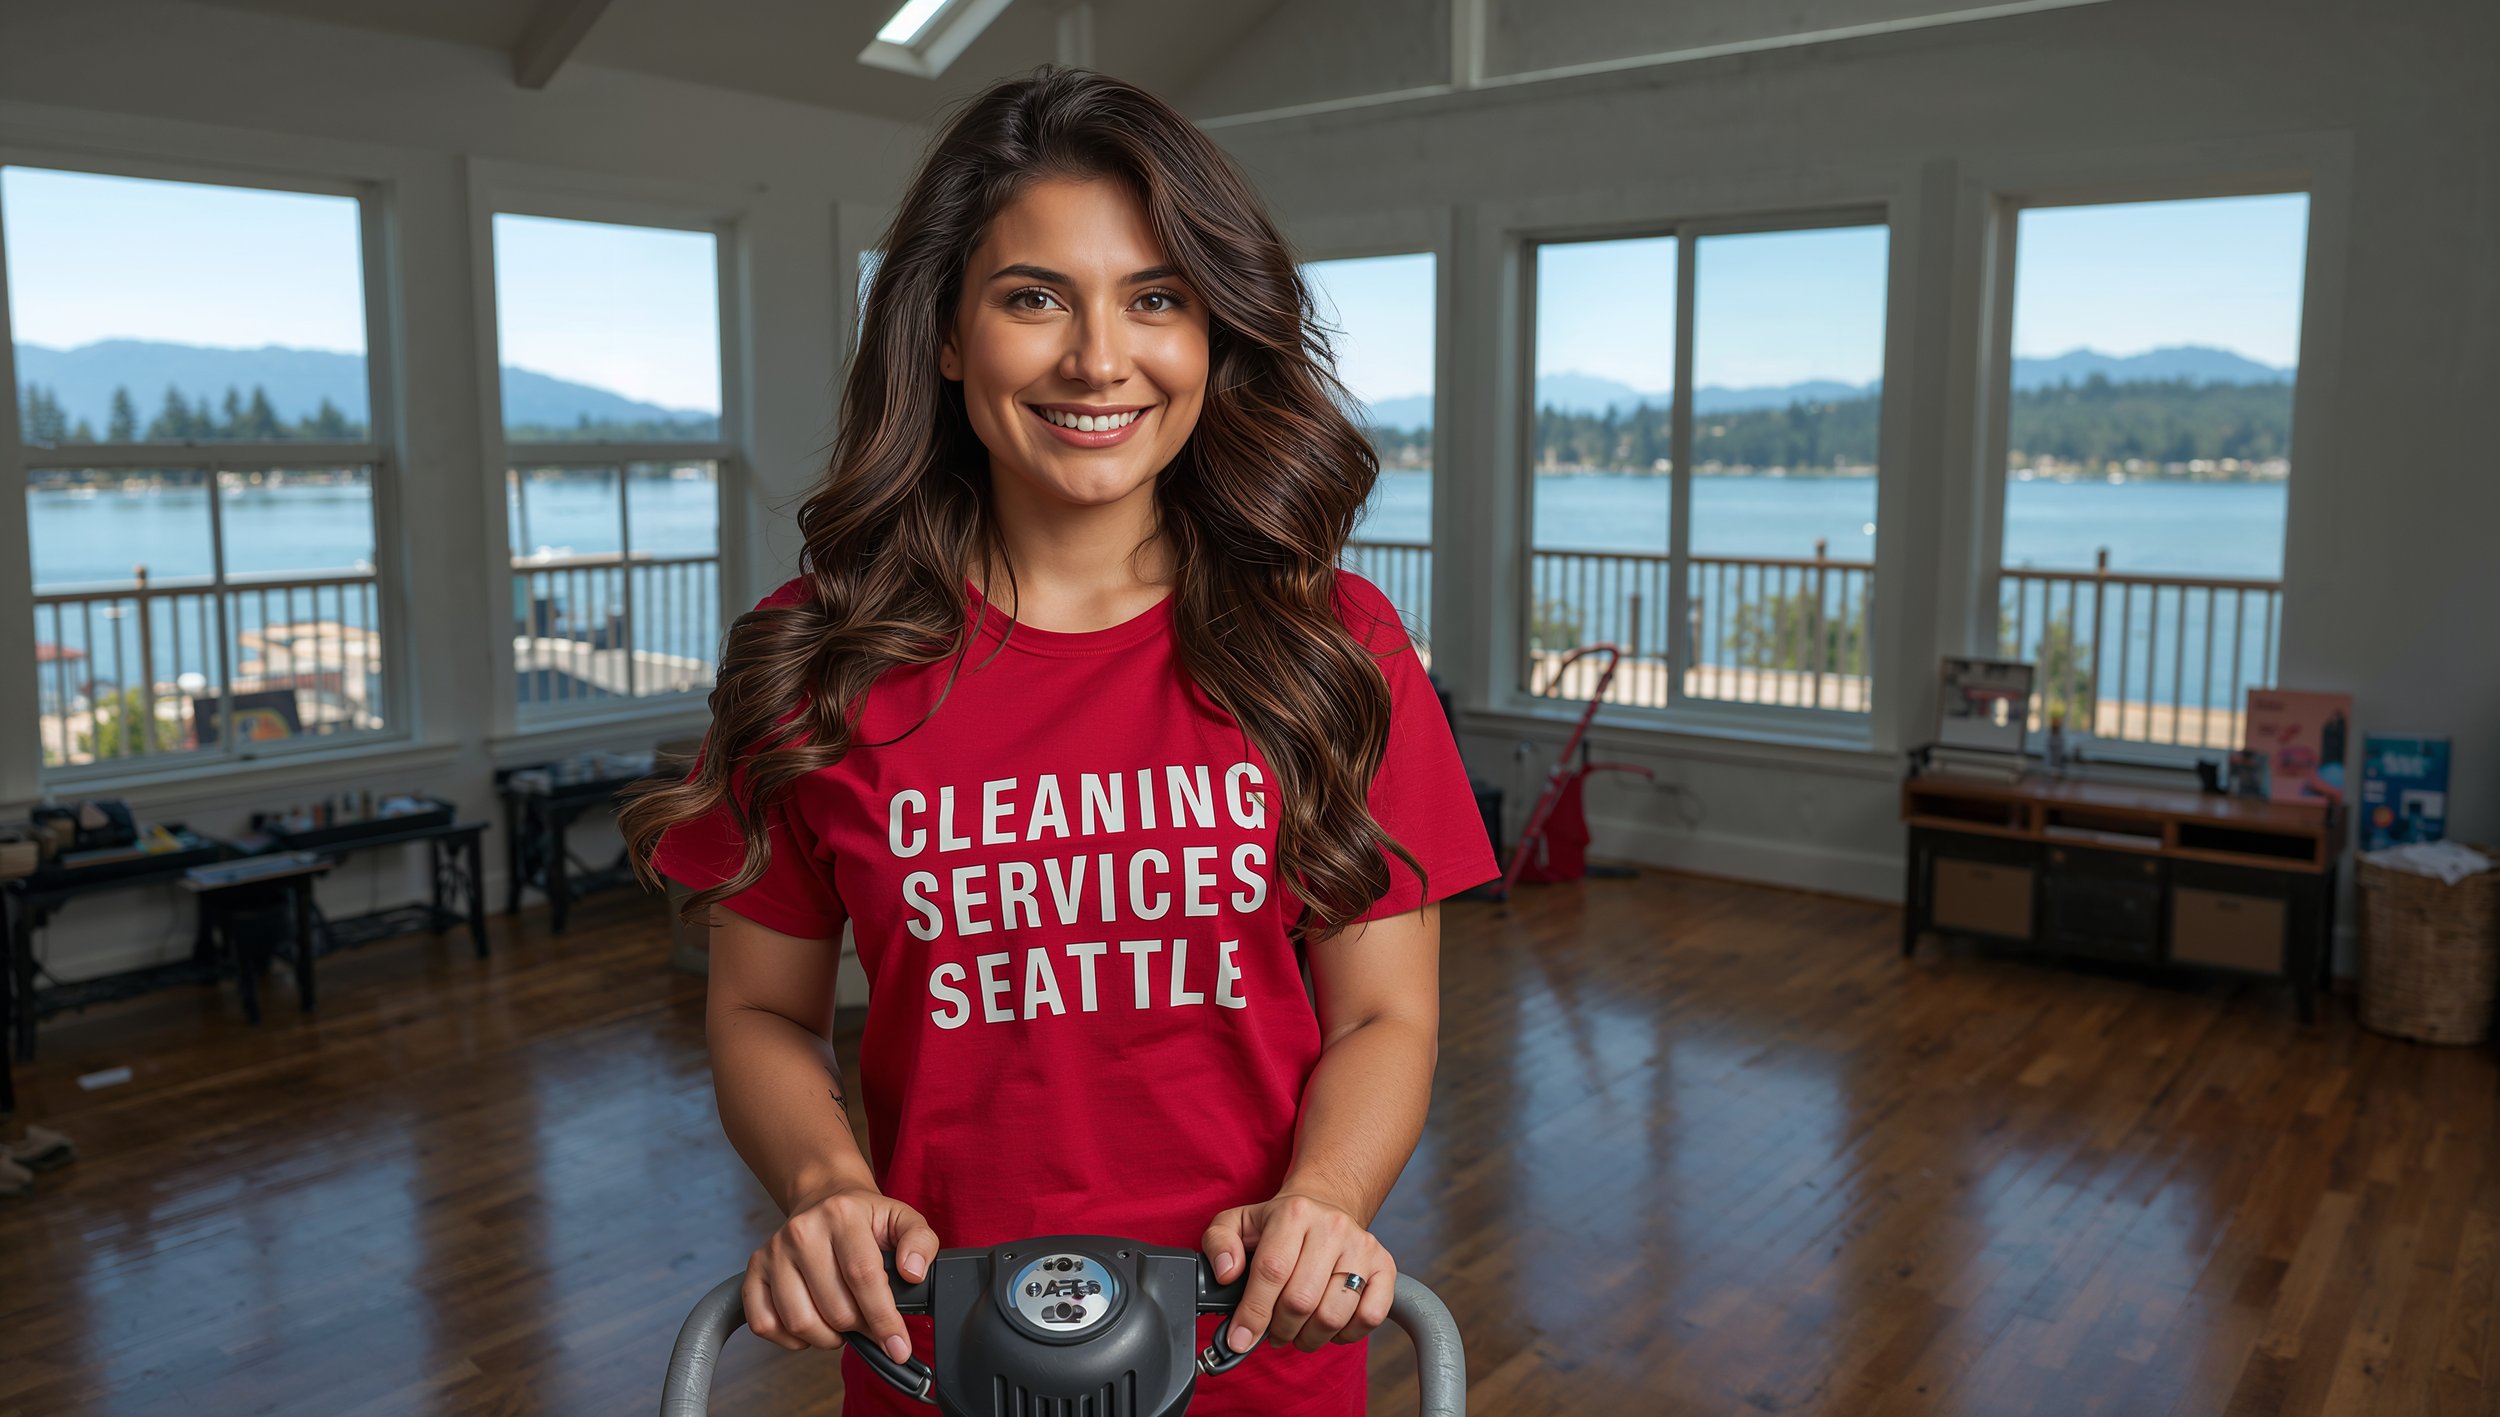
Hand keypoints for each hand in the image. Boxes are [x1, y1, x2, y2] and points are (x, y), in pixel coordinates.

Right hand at [743, 1181, 939, 1365]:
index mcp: (841, 1215)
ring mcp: (774, 1252)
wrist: (824, 1199)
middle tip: (868, 1321)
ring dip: (828, 1337)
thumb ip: (920, 1242)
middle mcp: (802, 1231)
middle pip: (835, 1308)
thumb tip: (913, 1272)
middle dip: (860, 1328)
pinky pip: (765, 1324)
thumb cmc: (864, 1218)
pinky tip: (812, 1324)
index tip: (899, 1346)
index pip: (864, 1277)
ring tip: (842, 1322)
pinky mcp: (754, 1271)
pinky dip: (791, 1339)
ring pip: (800, 1323)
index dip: (884, 1320)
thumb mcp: (902, 1219)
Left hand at [1201, 1191, 1395, 1353]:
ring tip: (1297, 1332)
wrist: (1326, 1206)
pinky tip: (1329, 1327)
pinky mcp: (1385, 1266)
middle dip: (1279, 1328)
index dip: (1253, 1313)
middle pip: (1301, 1300)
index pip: (1271, 1272)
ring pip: (1333, 1315)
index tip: (1240, 1339)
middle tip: (1272, 1332)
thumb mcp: (1238, 1222)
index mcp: (1294, 1213)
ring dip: (1309, 1337)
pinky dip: (1346, 1334)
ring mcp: (1362, 1246)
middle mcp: (1332, 1226)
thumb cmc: (1280, 1223)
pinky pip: (1369, 1317)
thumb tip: (1226, 1273)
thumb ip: (1219, 1243)